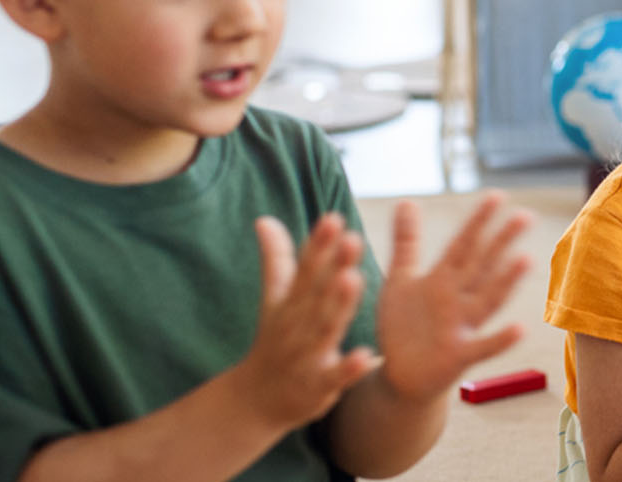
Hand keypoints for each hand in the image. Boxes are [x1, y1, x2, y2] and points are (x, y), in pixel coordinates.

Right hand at [234, 214, 378, 428]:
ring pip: (325, 328)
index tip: (333, 218)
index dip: (318, 245)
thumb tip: (265, 219)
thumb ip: (277, 261)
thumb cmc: (274, 342)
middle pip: (317, 293)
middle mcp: (296, 326)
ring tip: (353, 279)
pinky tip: (366, 356)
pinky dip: (349, 368)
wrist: (255, 402)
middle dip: (333, 267)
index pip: (305, 269)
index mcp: (290, 303)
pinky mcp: (318, 386)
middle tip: (352, 239)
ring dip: (338, 306)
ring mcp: (306, 356)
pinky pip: (335, 376)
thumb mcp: (274, 302)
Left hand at [375, 192, 532, 401]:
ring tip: (525, 259)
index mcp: (443, 279)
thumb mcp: (401, 279)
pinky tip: (520, 329)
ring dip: (506, 282)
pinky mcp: (459, 356)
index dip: (478, 222)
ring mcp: (461, 327)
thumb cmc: (404, 326)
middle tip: (526, 216)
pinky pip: (482, 347)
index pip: (464, 245)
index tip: (497, 196)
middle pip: (482, 266)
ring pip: (488, 300)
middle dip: (501, 242)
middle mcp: (458, 299)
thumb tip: (406, 200)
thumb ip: (407, 242)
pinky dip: (500, 339)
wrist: (399, 375)